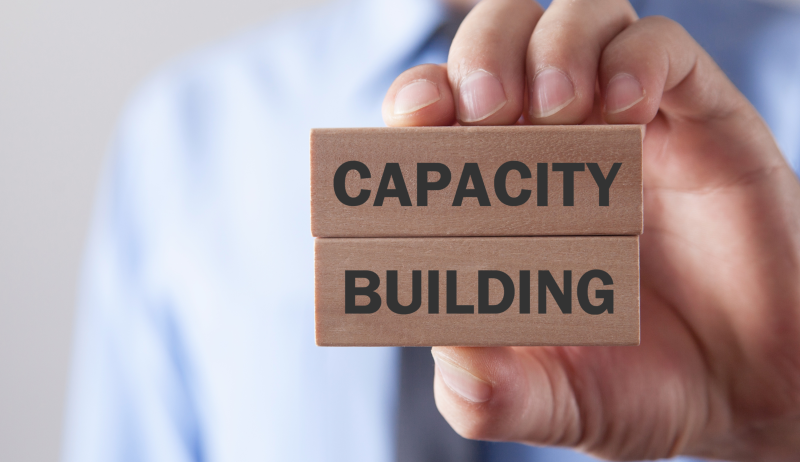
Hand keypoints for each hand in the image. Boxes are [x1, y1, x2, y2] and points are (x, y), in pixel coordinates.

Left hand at [382, 0, 799, 459]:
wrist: (750, 390)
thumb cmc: (640, 387)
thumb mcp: (554, 403)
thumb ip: (493, 396)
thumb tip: (447, 358)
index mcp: (500, 198)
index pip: (436, 115)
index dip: (416, 100)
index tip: (416, 120)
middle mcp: (553, 149)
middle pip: (494, 45)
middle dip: (477, 55)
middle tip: (484, 108)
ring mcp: (624, 127)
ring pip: (572, 20)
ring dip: (550, 46)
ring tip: (557, 110)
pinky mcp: (696, 117)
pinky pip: (659, 45)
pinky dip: (633, 58)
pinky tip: (623, 108)